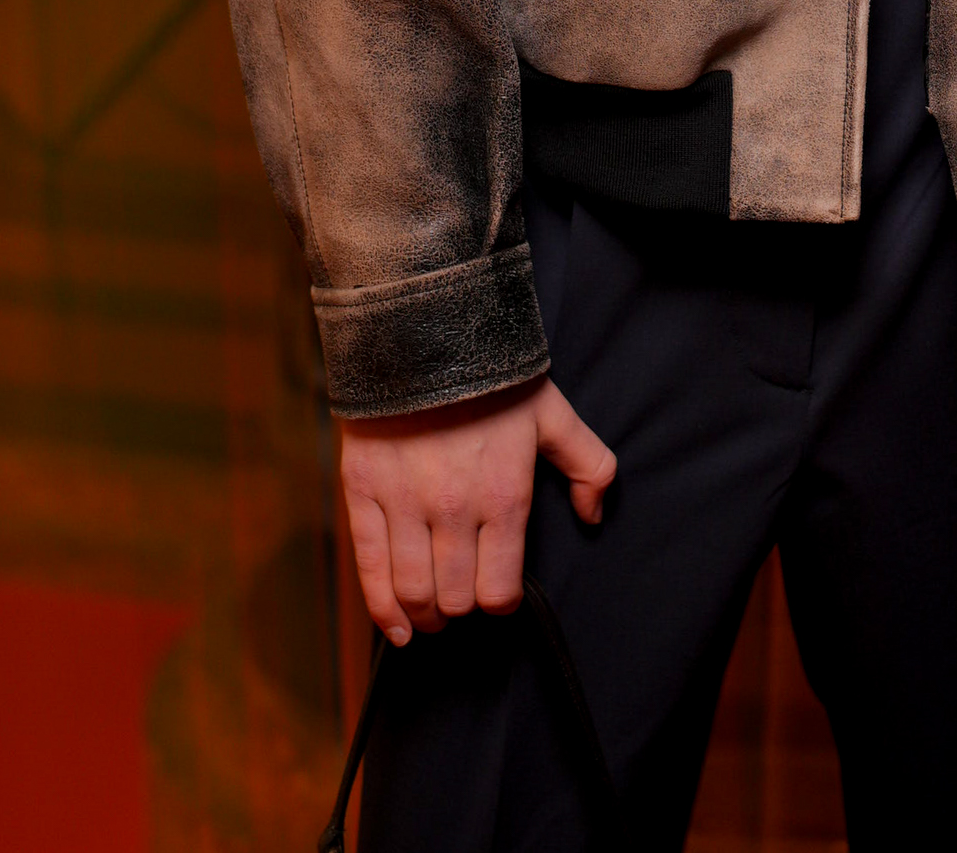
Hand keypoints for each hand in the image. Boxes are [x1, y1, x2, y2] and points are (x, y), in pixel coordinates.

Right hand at [339, 377, 616, 645]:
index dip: (501, 601)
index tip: (499, 591)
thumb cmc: (492, 375)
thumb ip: (589, 464)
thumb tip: (593, 515)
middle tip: (463, 598)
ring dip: (426, 614)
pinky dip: (382, 609)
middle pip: (455, 599)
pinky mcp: (363, 493)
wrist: (422, 329)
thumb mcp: (553, 413)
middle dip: (462, 607)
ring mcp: (404, 504)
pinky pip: (369, 569)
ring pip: (414, 592)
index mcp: (502, 495)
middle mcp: (453, 509)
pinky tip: (397, 627)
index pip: (499, 590)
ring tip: (433, 613)